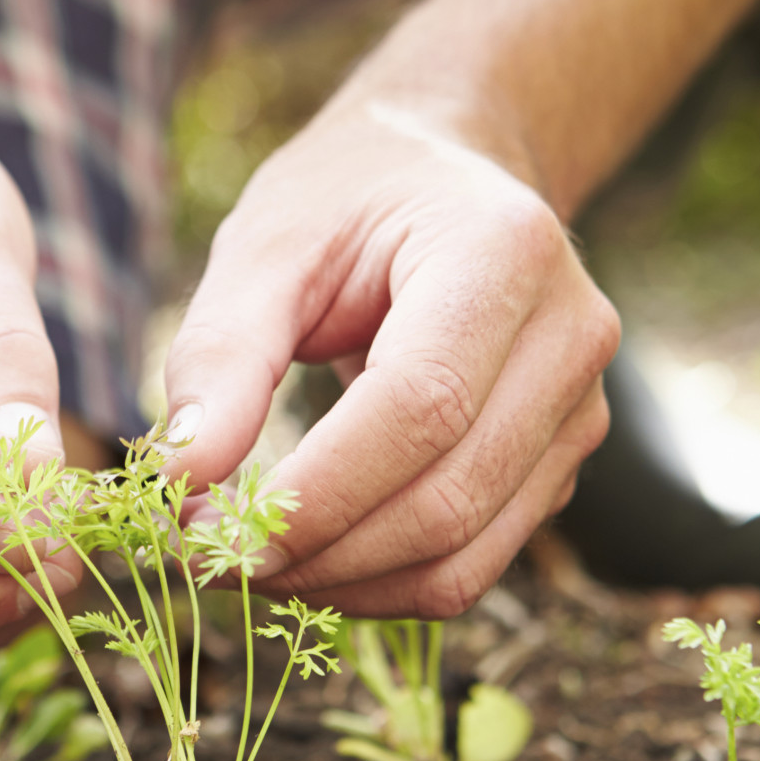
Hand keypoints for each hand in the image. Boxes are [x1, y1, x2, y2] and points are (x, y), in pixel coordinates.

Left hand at [160, 96, 619, 617]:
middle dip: (315, 553)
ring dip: (341, 585)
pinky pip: (470, 565)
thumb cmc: (348, 200)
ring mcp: (578, 412)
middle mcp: (568, 337)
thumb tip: (181, 480)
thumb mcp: (268, 244)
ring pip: (463, 558)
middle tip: (206, 557)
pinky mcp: (557, 468)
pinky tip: (307, 556)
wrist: (445, 174)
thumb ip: (221, 354)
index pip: (421, 407)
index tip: (204, 530)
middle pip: (446, 500)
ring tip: (247, 561)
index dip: (315, 493)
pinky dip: (377, 584)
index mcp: (504, 251)